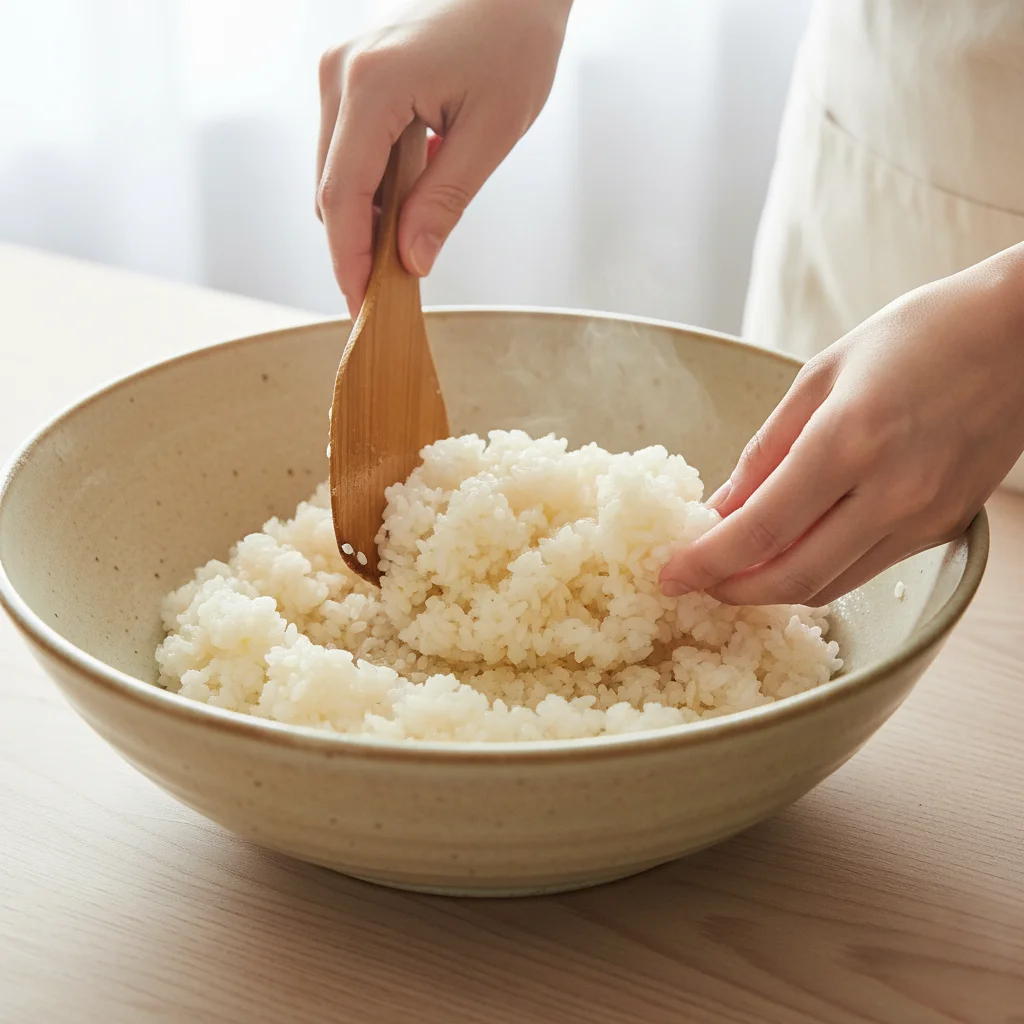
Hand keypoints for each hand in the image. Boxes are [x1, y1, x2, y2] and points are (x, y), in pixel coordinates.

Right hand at [316, 0, 571, 315]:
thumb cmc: (514, 42)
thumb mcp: (491, 132)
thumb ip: (444, 200)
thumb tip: (412, 262)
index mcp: (373, 86)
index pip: (343, 196)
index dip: (350, 261)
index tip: (363, 308)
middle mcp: (341, 75)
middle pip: (330, 190)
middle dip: (357, 248)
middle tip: (393, 293)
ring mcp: (340, 73)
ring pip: (334, 174)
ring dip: (365, 219)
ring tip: (408, 248)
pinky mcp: (350, 77)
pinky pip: (347, 152)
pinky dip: (372, 189)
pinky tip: (406, 205)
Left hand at [660, 244, 1023, 605]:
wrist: (1023, 334)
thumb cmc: (918, 336)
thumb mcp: (821, 376)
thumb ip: (766, 451)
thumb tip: (722, 509)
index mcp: (849, 440)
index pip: (759, 532)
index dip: (705, 563)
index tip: (670, 575)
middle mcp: (891, 492)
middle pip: (793, 579)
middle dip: (733, 591)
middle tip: (698, 581)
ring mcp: (925, 518)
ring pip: (831, 585)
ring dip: (774, 588)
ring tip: (737, 569)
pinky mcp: (946, 529)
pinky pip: (867, 569)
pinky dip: (820, 569)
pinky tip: (795, 548)